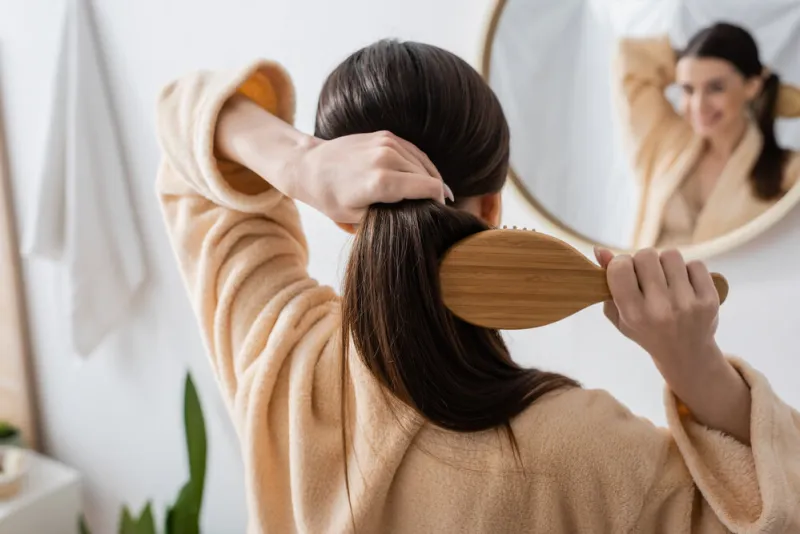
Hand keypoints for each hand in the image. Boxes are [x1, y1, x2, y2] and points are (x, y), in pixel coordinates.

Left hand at [287, 131, 451, 223]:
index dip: (439, 203)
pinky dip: (420, 165)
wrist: (309, 166)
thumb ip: (391, 214)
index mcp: (382, 181)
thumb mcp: (358, 217)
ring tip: (432, 195)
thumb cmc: (330, 197)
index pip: (429, 189)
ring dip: (430, 178)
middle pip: (429, 176)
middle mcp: (387, 158)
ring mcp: (387, 143)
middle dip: (435, 193)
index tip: (439, 214)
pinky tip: (422, 178)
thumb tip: (417, 214)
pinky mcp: (386, 135)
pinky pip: (413, 152)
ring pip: (424, 163)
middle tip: (436, 209)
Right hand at [593, 247, 719, 365]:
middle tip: (646, 276)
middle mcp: (660, 309)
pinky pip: (695, 264)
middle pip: (646, 255)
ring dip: (666, 263)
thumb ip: (606, 284)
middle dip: (643, 260)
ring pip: (671, 255)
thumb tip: (600, 250)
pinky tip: (684, 286)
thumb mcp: (619, 315)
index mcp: (634, 314)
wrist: (685, 355)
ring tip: (666, 280)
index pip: (620, 268)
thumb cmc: (645, 330)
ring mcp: (687, 304)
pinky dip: (688, 270)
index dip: (620, 263)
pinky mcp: (709, 300)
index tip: (624, 272)